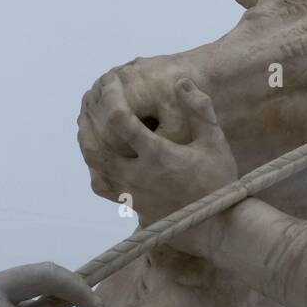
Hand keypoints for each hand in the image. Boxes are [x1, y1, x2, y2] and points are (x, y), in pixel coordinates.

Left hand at [79, 74, 237, 228]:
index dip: (112, 96)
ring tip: (88, 119)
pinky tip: (100, 155)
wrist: (217, 226)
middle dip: (91, 114)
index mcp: (157, 155)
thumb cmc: (219, 182)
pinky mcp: (130, 204)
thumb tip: (181, 82)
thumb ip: (200, 110)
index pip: (120, 119)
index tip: (111, 79)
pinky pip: (101, 183)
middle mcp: (136, 174)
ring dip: (87, 137)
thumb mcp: (216, 141)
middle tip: (93, 95)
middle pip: (95, 140)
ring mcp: (130, 191)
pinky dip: (95, 165)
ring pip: (93, 162)